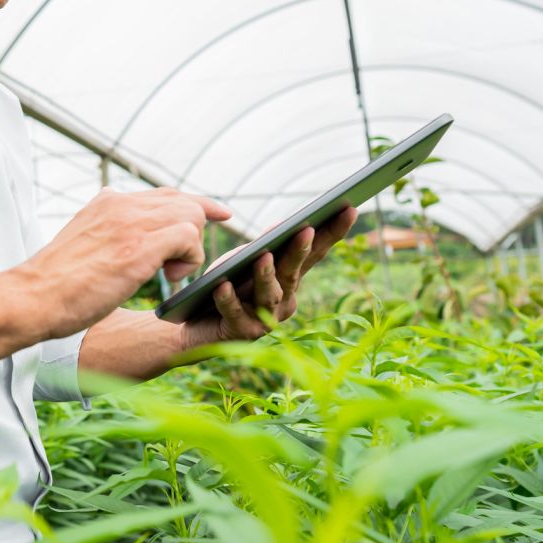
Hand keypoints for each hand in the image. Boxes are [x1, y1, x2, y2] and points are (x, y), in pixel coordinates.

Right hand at [20, 187, 231, 338]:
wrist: (33, 298)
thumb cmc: (55, 281)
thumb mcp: (81, 238)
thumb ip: (105, 225)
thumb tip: (120, 219)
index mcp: (107, 201)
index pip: (164, 193)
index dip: (195, 204)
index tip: (218, 213)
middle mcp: (121, 203)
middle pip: (184, 201)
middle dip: (196, 230)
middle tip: (180, 264)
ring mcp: (131, 223)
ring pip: (191, 216)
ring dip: (190, 248)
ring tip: (169, 273)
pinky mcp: (139, 248)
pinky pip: (189, 238)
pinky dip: (190, 259)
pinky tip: (170, 277)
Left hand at [180, 206, 357, 348]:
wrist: (194, 325)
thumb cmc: (224, 286)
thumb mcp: (242, 261)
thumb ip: (263, 247)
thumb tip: (280, 226)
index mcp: (290, 279)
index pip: (315, 253)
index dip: (333, 232)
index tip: (349, 208)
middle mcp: (284, 301)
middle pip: (293, 272)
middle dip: (300, 250)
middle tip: (307, 229)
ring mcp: (265, 320)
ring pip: (268, 295)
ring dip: (266, 275)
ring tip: (262, 257)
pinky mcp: (240, 334)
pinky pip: (234, 313)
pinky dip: (228, 299)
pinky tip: (222, 286)